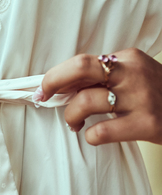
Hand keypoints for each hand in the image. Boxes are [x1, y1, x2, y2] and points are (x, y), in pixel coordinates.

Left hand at [35, 48, 161, 144]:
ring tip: (75, 123)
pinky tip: (94, 136)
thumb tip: (62, 86)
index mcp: (127, 58)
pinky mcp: (148, 123)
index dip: (56, 75)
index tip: (43, 88)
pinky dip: (90, 136)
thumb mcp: (135, 76)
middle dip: (54, 82)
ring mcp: (142, 98)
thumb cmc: (158, 95)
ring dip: (70, 115)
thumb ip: (104, 77)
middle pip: (81, 68)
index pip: (81, 61)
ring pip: (85, 101)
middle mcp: (133, 73)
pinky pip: (102, 131)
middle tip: (45, 98)